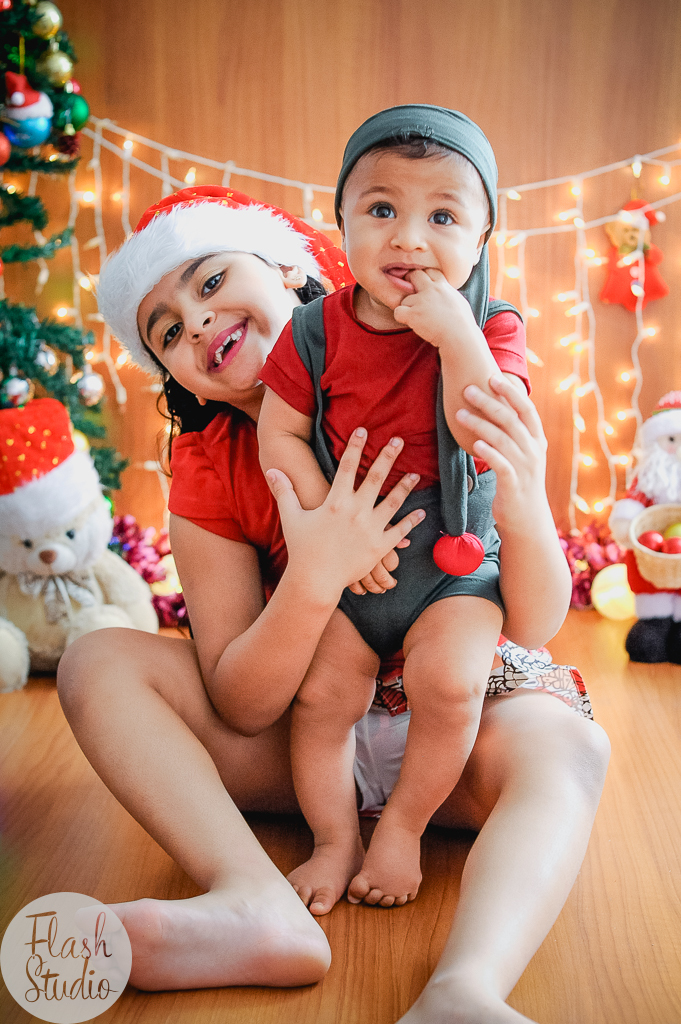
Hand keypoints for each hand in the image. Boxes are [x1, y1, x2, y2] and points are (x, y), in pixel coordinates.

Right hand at [266, 429, 424, 604]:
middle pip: (375, 477)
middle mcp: (355, 512)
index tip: (363, 430)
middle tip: (398, 440)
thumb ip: (284, 491)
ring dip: (405, 486)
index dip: (355, 446)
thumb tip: (271, 469)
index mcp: (335, 502)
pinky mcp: (379, 547)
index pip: (347, 467)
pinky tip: (421, 512)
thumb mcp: (291, 517)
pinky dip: (411, 521)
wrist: (314, 580)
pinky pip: (399, 531)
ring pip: (393, 502)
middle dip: (387, 456)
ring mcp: (370, 529)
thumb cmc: (302, 549)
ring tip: (416, 473)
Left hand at [392, 268, 478, 348]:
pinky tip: (410, 322)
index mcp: (443, 286)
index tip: (424, 287)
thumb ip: (448, 295)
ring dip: (408, 308)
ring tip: (418, 318)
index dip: (424, 277)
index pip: (430, 271)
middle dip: (410, 284)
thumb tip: (445, 295)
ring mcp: (421, 301)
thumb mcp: (458, 301)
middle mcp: (430, 290)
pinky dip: (401, 317)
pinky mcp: (413, 314)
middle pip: (414, 275)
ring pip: (404, 299)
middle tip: (413, 298)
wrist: (459, 335)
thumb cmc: (462, 323)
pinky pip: (398, 311)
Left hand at [455, 374, 548, 533]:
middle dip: (488, 402)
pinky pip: (501, 464)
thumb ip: (512, 434)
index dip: (510, 392)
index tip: (493, 377)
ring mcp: (525, 467)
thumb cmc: (518, 482)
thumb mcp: (521, 455)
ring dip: (480, 424)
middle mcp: (533, 450)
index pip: (526, 409)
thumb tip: (496, 408)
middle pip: (510, 420)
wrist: (527, 519)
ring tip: (459, 414)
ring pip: (502, 439)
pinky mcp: (513, 484)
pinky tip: (475, 443)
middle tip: (468, 390)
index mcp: (536, 440)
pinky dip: (488, 452)